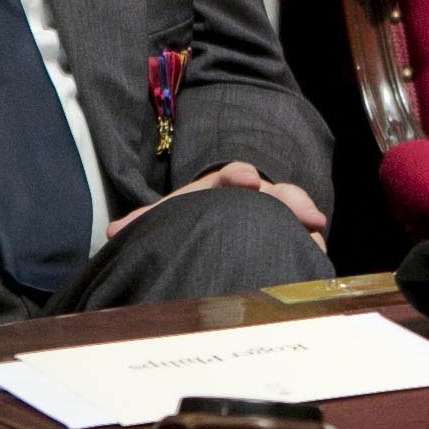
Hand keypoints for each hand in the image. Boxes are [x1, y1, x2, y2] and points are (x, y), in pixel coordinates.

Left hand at [108, 159, 328, 249]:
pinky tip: (316, 253)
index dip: (240, 176)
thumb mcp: (169, 215)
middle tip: (305, 213)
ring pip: (297, 210)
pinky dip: (312, 241)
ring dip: (305, 218)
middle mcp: (256, 194)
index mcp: (224, 186)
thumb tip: (113, 230)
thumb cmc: (193, 216)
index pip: (234, 175)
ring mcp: (277, 212)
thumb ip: (145, 221)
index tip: (246, 180)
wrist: (220, 215)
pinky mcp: (289, 234)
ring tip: (315, 228)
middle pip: (277, 191)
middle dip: (290, 199)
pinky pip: (306, 235)